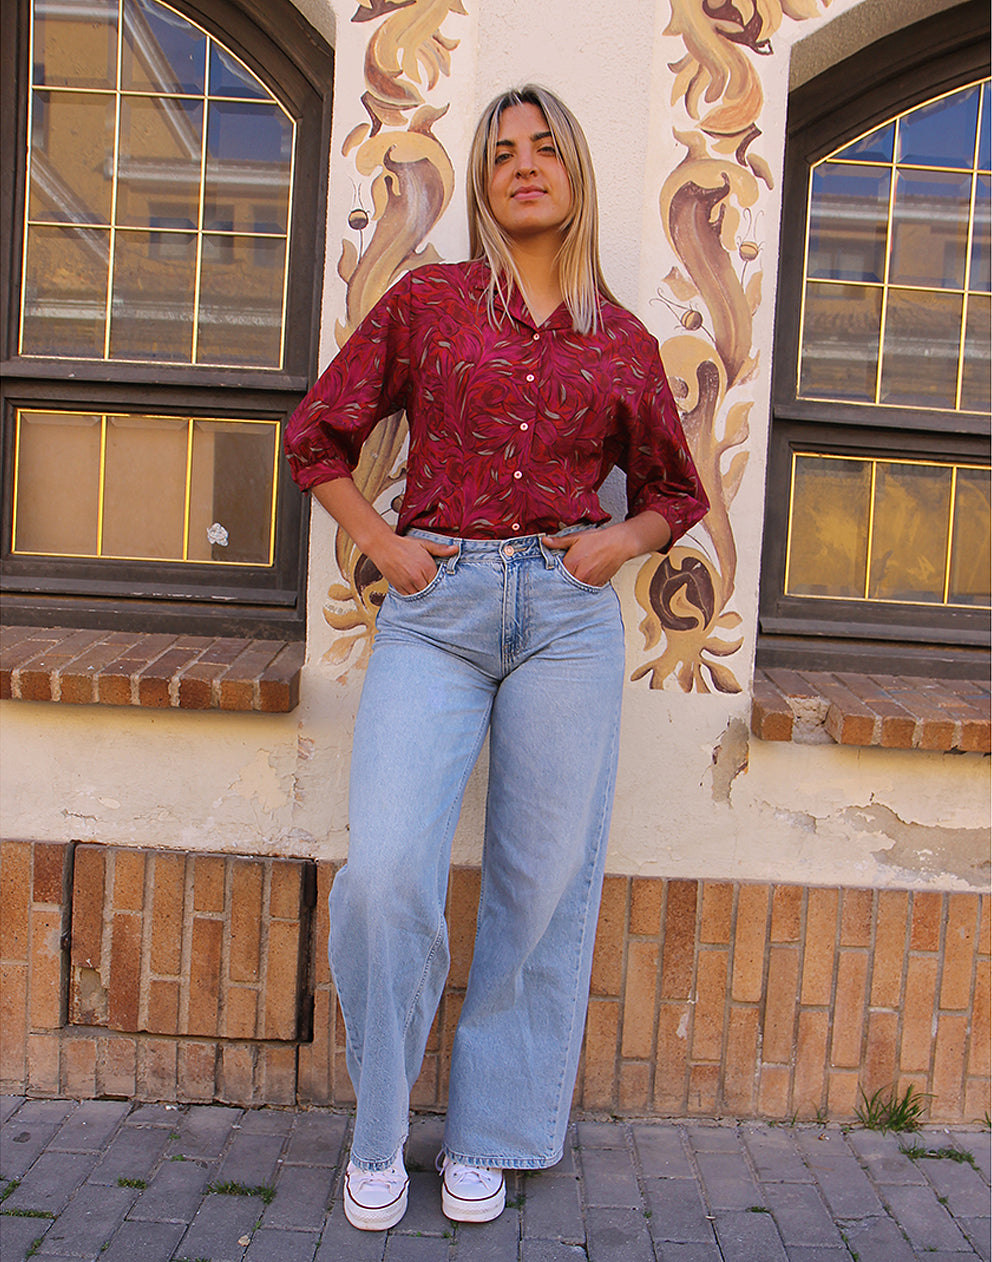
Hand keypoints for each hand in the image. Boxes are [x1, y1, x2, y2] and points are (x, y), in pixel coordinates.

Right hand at [370, 534, 457, 594]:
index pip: (439, 583)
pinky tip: (416, 590)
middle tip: (435, 589)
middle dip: (433, 591)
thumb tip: (456, 549)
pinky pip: (409, 597)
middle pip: (431, 592)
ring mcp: (407, 584)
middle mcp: (417, 578)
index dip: (441, 584)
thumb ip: (441, 549)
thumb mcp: (424, 544)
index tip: (443, 584)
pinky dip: (414, 595)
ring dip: (423, 594)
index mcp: (427, 567)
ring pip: (420, 596)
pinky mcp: (398, 587)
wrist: (383, 546)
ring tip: (425, 589)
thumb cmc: (404, 545)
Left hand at [542, 513, 671, 587]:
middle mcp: (580, 575)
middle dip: (562, 582)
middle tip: (560, 580)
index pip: (556, 575)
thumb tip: (545, 541)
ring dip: (572, 587)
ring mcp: (590, 582)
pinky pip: (586, 591)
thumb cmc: (599, 540)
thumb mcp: (576, 537)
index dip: (553, 574)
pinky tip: (582, 582)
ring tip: (573, 580)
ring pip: (575, 590)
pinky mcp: (598, 585)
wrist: (620, 543)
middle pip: (565, 584)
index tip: (551, 574)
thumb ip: (559, 542)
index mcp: (571, 563)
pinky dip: (583, 588)